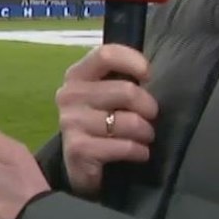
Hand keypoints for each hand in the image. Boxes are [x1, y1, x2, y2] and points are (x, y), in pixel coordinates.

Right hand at [56, 45, 159, 196]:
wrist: (80, 163)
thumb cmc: (101, 121)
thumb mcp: (107, 93)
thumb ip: (121, 77)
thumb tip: (147, 72)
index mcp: (77, 75)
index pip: (106, 55)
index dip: (133, 62)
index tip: (148, 76)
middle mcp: (70, 95)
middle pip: (127, 91)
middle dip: (149, 107)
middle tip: (148, 118)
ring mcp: (71, 122)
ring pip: (130, 121)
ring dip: (146, 132)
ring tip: (143, 137)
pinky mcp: (79, 149)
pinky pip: (125, 146)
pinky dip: (140, 151)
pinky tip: (138, 153)